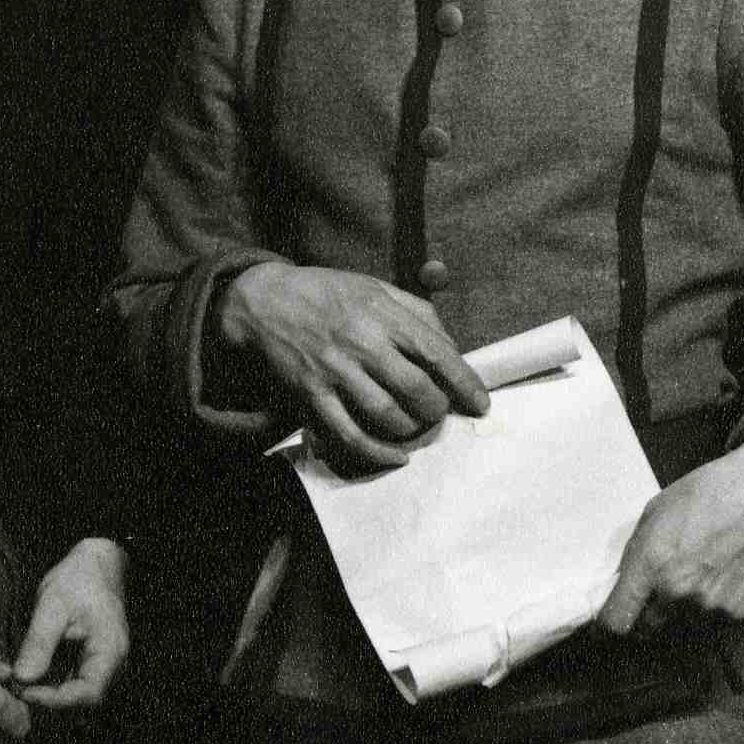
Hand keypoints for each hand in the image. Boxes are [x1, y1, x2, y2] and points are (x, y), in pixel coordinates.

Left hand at [14, 537, 131, 713]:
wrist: (97, 561)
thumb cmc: (80, 578)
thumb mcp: (53, 604)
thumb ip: (39, 642)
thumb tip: (21, 679)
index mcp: (110, 652)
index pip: (88, 694)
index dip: (56, 700)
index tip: (25, 692)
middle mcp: (111, 666)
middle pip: (82, 702)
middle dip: (48, 703)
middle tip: (15, 693)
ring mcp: (101, 666)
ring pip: (75, 696)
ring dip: (47, 696)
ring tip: (18, 687)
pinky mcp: (88, 663)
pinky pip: (71, 684)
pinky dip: (50, 686)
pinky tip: (27, 679)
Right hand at [219, 261, 487, 470]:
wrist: (263, 302)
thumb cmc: (327, 294)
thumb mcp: (375, 287)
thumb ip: (417, 310)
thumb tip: (451, 346)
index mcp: (381, 312)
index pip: (436, 352)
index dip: (464, 383)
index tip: (480, 403)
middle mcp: (361, 342)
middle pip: (416, 389)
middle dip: (437, 409)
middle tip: (438, 412)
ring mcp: (334, 371)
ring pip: (387, 415)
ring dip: (410, 429)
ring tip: (415, 426)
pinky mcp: (311, 395)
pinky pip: (350, 435)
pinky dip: (378, 453)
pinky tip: (396, 456)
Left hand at [597, 437, 743, 634]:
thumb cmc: (707, 493)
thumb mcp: (655, 512)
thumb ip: (635, 554)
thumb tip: (624, 583)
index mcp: (651, 566)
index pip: (617, 622)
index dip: (611, 625)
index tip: (613, 621)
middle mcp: (678, 593)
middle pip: (648, 629)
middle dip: (649, 614)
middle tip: (660, 590)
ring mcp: (710, 606)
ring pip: (683, 625)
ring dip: (683, 610)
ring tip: (699, 575)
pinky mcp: (739, 612)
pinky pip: (715, 620)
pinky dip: (714, 606)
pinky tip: (723, 576)